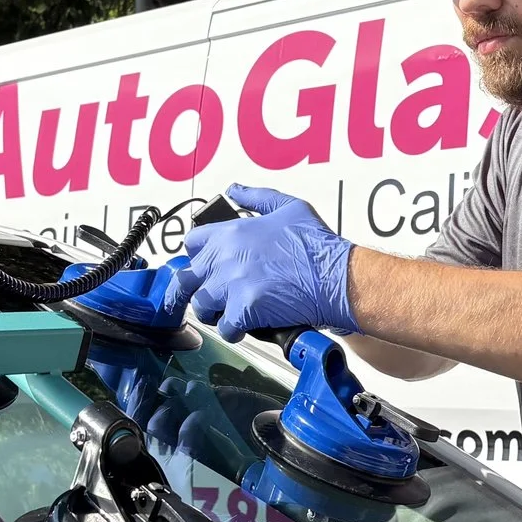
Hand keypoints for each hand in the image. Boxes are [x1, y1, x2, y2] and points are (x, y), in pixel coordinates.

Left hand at [169, 185, 355, 340]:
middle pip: (186, 278)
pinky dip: (234, 331)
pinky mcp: (244, 310)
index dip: (198, 256)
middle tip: (202, 297)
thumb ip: (256, 197)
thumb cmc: (316, 246)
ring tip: (228, 312)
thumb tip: (235, 190)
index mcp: (232, 233)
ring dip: (213, 311)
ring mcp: (232, 286)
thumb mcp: (287, 207)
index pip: (192, 243)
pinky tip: (245, 326)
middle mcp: (226, 259)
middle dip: (192, 289)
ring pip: (201, 306)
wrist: (335, 276)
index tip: (204, 264)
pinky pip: (225, 328)